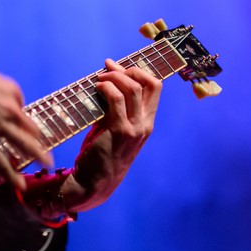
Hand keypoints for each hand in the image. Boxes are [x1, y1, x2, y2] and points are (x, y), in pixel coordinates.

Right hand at [0, 51, 51, 189]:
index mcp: (11, 90)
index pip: (20, 104)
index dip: (15, 110)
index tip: (10, 115)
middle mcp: (10, 109)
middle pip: (30, 127)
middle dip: (37, 137)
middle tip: (45, 144)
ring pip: (24, 144)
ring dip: (38, 155)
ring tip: (47, 164)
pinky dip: (11, 175)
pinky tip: (20, 184)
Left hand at [61, 60, 161, 211]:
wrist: (94, 183)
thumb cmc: (101, 153)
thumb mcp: (114, 127)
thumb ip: (115, 108)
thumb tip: (107, 80)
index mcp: (147, 122)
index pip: (155, 87)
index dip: (139, 71)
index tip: (119, 66)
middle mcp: (145, 124)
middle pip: (151, 83)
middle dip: (130, 69)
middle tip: (109, 68)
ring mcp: (135, 128)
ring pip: (133, 88)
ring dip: (115, 76)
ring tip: (100, 77)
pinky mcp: (120, 131)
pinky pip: (117, 99)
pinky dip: (106, 87)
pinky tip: (97, 86)